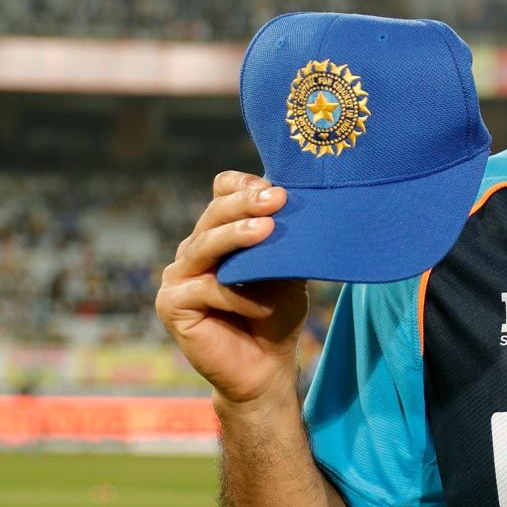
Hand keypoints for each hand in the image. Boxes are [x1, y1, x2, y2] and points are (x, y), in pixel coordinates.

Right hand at [156, 171, 307, 406]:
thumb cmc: (277, 314)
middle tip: (276, 199)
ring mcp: (178, 277)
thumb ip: (281, 239)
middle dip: (246, 204)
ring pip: (205, 245)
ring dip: (237, 236)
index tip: (276, 187)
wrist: (267, 366)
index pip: (221, 193)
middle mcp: (194, 250)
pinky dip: (236, 293)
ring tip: (267, 230)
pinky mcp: (171, 305)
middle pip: (214, 214)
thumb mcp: (286, 268)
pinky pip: (205, 289)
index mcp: (219, 234)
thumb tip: (289, 202)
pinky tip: (261, 304)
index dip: (243, 186)